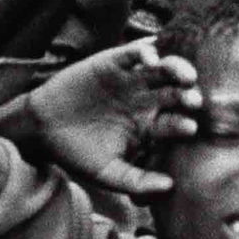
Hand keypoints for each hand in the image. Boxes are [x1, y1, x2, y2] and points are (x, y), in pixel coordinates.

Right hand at [19, 40, 202, 198]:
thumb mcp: (109, 174)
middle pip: (176, 93)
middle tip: (194, 100)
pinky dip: (145, 51)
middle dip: (187, 95)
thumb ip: (138, 181)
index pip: (174, 124)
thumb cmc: (79, 154)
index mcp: (149, 127)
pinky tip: (151, 59)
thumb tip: (170, 186)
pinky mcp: (112, 62)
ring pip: (162, 69)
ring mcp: (131, 80)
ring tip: (184, 76)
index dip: (183, 125)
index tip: (189, 128)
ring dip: (177, 69)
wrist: (44, 130)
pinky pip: (134, 53)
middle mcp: (145, 101)